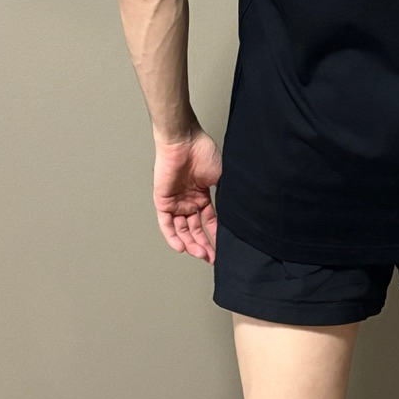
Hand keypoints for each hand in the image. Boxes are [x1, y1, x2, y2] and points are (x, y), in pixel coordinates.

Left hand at [152, 126, 221, 263]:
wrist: (184, 142)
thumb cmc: (203, 152)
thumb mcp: (221, 177)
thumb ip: (225, 195)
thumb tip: (235, 213)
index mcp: (202, 195)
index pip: (208, 221)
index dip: (214, 235)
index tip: (221, 248)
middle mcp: (188, 201)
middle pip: (195, 229)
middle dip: (203, 244)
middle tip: (211, 257)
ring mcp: (175, 202)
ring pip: (182, 229)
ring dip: (190, 243)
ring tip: (200, 253)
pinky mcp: (163, 201)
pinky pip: (166, 224)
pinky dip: (173, 236)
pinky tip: (182, 247)